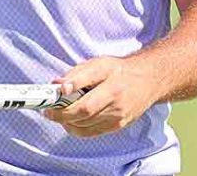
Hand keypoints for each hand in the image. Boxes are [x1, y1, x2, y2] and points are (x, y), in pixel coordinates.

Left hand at [42, 56, 160, 137]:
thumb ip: (77, 74)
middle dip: (61, 115)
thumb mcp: (98, 64)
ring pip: (86, 127)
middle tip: (48, 112)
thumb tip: (57, 85)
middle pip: (84, 116)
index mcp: (111, 85)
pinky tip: (71, 120)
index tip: (48, 104)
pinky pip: (92, 132)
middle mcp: (116, 103)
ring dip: (67, 122)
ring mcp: (118, 117)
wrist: (148, 80)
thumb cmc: (119, 70)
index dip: (64, 106)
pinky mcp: (118, 126)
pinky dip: (77, 128)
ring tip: (59, 114)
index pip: (85, 102)